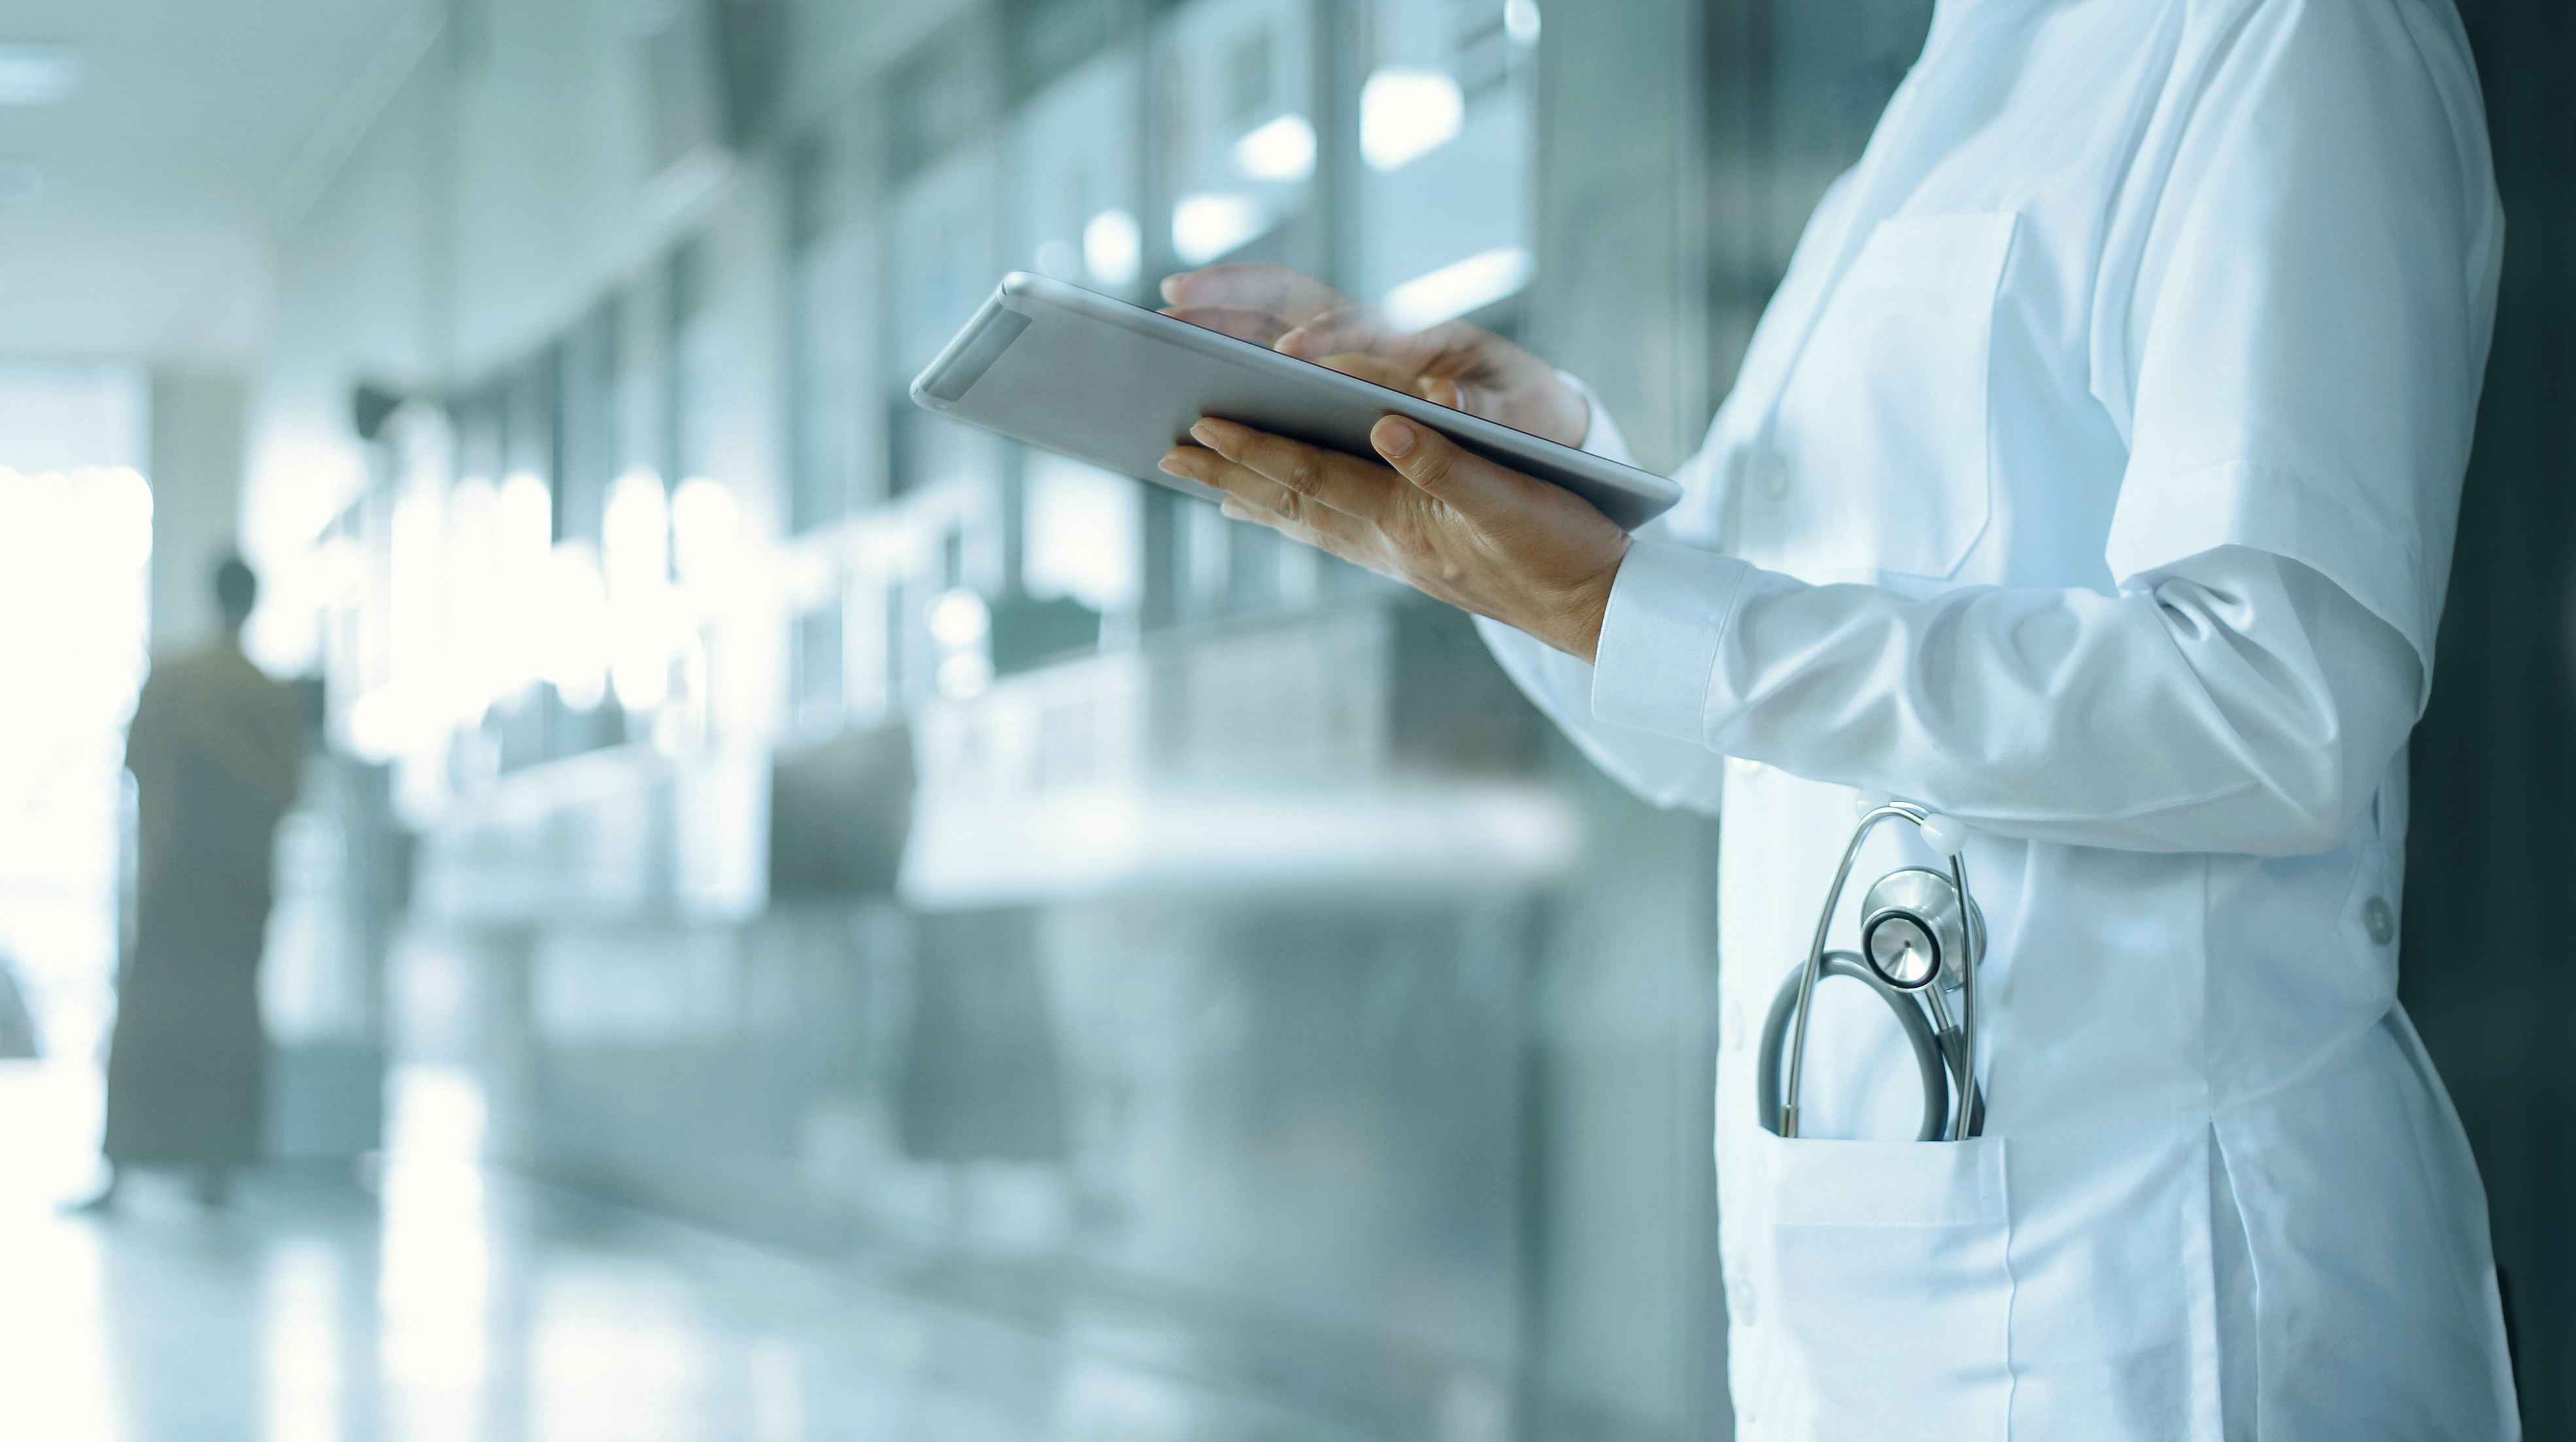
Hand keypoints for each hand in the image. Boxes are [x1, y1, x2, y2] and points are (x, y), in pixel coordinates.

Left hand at [1158, 414, 1631, 661]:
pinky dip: (1295, 515)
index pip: (1311, 475)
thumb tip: (1386, 425)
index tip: (1198, 425)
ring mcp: (1397, 554)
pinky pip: (1334, 532)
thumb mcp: (1512, 500)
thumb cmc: (1563, 550)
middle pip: (1289, 502)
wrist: (1598, 610)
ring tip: (1201, 480)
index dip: (1254, 448)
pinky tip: (1278, 510)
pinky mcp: (1415, 559)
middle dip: (1226, 476)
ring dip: (1250, 497)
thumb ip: (1448, 464)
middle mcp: (1387, 541)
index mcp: (1403, 519)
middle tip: (1165, 453)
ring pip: (1305, 519)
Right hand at [1159, 264, 1590, 447]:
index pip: (1363, 325)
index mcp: (1420, 336)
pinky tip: (1185, 389)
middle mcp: (1373, 331)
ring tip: (1159, 332)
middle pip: (1291, 296)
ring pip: (1266, 319)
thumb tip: (1448, 402)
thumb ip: (1485, 406)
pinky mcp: (1332, 371)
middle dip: (1233, 292)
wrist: (1529, 410)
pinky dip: (1226, 357)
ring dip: (1214, 317)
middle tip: (1172, 300)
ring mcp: (1346, 347)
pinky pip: (1266, 354)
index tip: (1289, 356)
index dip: (1328, 339)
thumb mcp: (1518, 409)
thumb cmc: (1525, 408)